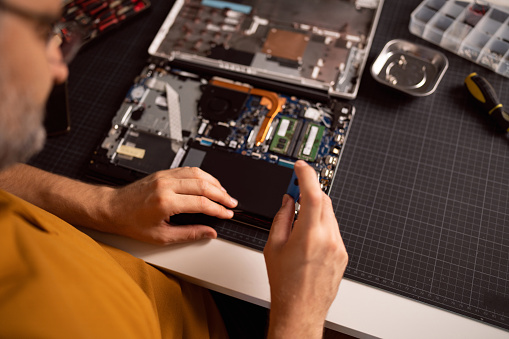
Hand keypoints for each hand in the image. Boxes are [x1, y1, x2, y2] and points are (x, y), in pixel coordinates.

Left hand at [106, 167, 237, 244]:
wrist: (112, 208)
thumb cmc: (131, 223)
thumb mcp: (161, 236)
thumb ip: (189, 234)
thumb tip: (208, 232)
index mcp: (166, 202)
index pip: (201, 203)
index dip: (218, 210)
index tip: (227, 214)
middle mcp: (166, 185)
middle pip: (203, 185)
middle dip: (221, 195)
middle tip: (231, 203)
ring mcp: (164, 176)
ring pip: (198, 173)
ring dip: (214, 183)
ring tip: (224, 193)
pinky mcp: (163, 173)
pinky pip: (188, 170)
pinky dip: (203, 176)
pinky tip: (209, 183)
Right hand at [264, 160, 347, 338]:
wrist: (301, 309)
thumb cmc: (285, 284)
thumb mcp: (273, 247)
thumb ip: (282, 218)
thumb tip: (288, 201)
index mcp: (309, 235)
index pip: (313, 194)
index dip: (307, 176)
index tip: (301, 167)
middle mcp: (329, 239)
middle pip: (324, 201)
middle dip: (309, 193)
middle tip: (294, 192)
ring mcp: (339, 247)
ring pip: (329, 215)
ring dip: (315, 210)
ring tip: (298, 223)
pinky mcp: (343, 254)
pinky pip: (333, 230)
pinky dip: (321, 225)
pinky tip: (308, 238)